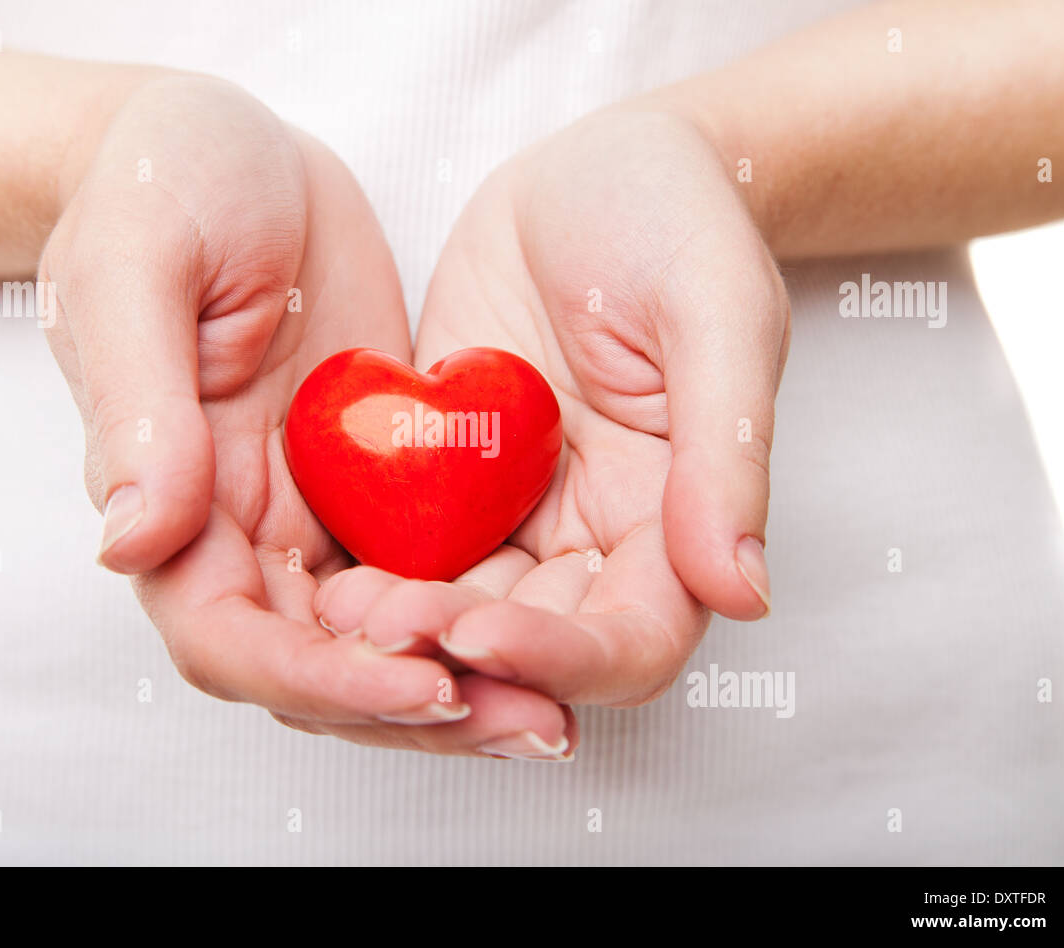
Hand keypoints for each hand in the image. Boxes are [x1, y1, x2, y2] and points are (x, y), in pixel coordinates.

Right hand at [41, 74, 573, 756]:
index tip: (422, 678)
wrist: (235, 149)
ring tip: (558, 707)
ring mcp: (311, 516)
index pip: (234, 638)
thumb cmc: (163, 182)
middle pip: (320, 669)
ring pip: (383, 641)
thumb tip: (129, 543)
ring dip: (465, 683)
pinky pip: (427, 573)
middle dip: (418, 707)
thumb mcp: (138, 265)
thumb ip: (135, 403)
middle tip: (530, 721)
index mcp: (170, 498)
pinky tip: (554, 626)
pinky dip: (482, 612)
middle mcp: (239, 531)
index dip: (323, 679)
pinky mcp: (375, 487)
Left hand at [316, 106, 789, 706]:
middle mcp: (591, 537)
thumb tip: (744, 592)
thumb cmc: (678, 225)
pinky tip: (319, 572)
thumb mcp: (717, 314)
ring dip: (402, 628)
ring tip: (339, 612)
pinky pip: (405, 545)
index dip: (558, 658)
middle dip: (456, 651)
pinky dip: (368, 569)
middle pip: (531, 644)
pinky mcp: (446, 480)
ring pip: (457, 610)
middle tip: (379, 630)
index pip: (631, 640)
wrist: (595, 173)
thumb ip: (726, 452)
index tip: (479, 632)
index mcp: (672, 520)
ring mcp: (513, 513)